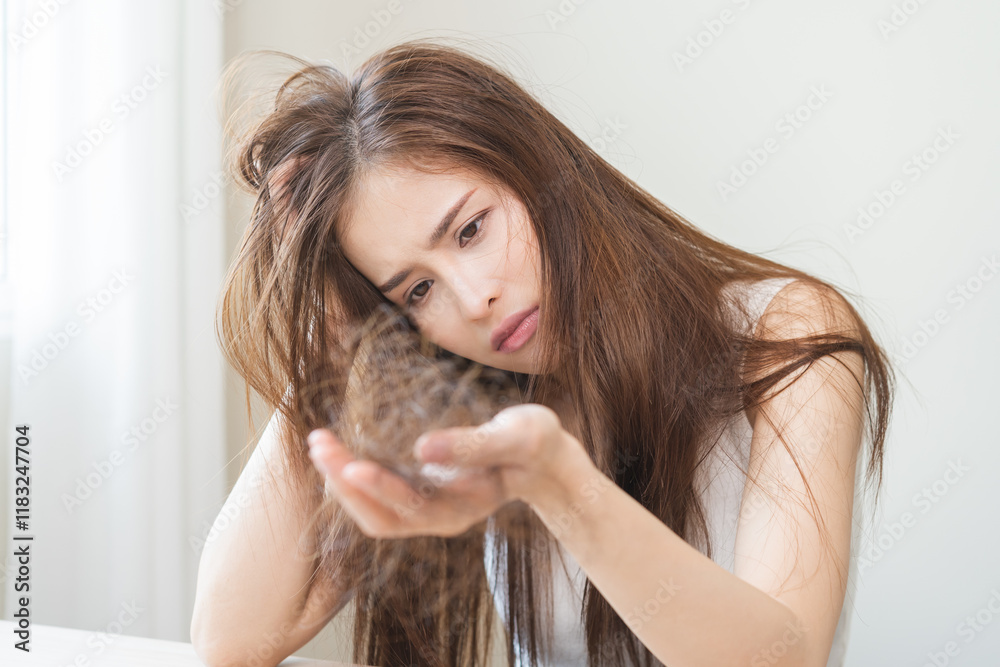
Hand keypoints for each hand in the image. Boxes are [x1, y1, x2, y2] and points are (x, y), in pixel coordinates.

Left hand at [306, 403, 588, 538]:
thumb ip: (471, 444)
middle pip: (378, 516)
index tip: (350, 462)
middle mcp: (437, 517)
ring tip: (319, 443)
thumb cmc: (534, 444)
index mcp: (460, 509)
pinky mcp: (419, 493)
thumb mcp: (514, 437)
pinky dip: (352, 476)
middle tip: (318, 442)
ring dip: (341, 480)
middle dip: (344, 482)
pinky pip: (375, 496)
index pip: (408, 507)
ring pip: (370, 510)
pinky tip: (338, 450)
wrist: (544, 458)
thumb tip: (421, 448)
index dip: (377, 487)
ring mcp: (426, 508)